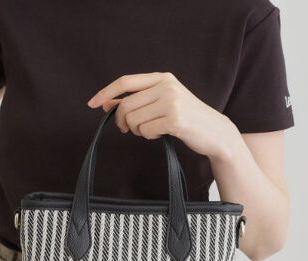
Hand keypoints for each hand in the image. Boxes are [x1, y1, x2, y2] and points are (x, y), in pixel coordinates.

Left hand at [87, 72, 238, 159]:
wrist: (215, 132)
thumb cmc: (186, 118)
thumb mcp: (161, 103)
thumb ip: (136, 101)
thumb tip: (106, 104)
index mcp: (162, 78)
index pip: (125, 82)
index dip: (105, 92)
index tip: (92, 104)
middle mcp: (166, 86)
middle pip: (126, 105)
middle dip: (122, 121)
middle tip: (128, 130)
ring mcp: (172, 102)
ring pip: (134, 119)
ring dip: (137, 131)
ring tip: (151, 130)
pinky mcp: (175, 120)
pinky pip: (146, 131)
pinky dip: (149, 136)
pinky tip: (160, 134)